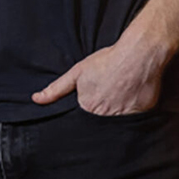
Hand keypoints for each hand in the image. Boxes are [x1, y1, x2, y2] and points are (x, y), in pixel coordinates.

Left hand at [32, 39, 167, 115]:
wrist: (137, 57)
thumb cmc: (106, 62)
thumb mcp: (77, 73)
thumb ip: (56, 89)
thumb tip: (36, 99)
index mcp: (87, 107)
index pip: (83, 117)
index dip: (87, 107)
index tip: (93, 97)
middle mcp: (105, 117)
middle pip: (99, 120)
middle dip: (101, 111)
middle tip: (108, 92)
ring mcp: (124, 118)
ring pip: (117, 121)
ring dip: (116, 111)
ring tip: (120, 92)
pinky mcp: (142, 116)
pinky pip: (135, 119)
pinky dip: (133, 111)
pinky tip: (132, 96)